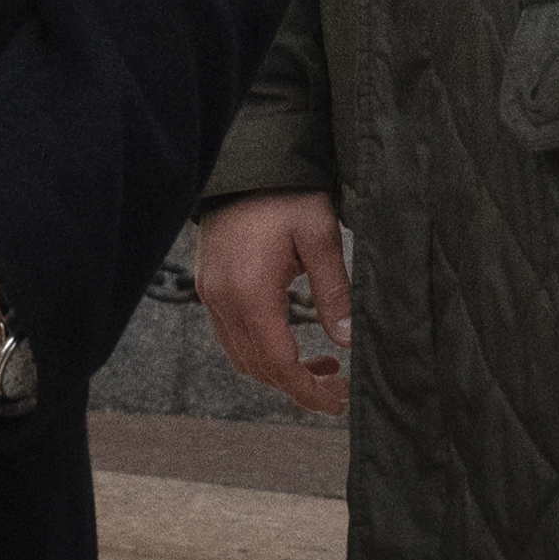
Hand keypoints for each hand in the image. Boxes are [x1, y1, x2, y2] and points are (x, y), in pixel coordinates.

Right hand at [193, 191, 351, 415]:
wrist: (244, 160)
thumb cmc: (285, 194)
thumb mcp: (319, 236)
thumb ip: (334, 291)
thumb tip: (347, 339)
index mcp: (251, 291)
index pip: (278, 363)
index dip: (308, 390)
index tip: (338, 399)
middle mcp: (223, 299)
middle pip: (257, 368)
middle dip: (297, 387)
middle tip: (337, 389)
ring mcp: (212, 293)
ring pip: (242, 356)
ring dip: (279, 371)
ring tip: (321, 366)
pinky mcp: (210, 285)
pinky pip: (232, 335)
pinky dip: (261, 350)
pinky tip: (290, 341)